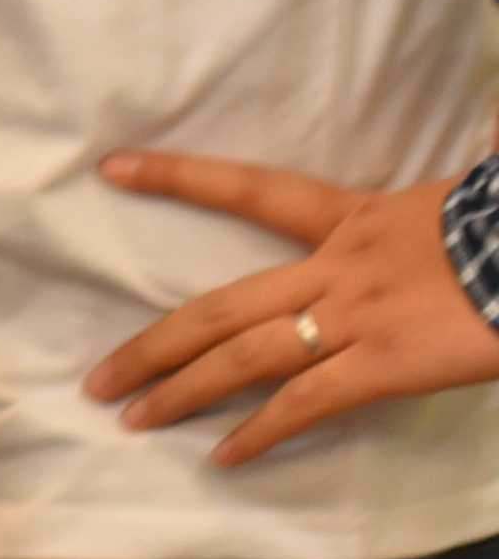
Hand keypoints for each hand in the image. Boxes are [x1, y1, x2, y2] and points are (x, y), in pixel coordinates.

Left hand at [89, 152, 498, 468]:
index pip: (251, 189)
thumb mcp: (478, 186)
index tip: (112, 168)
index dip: (178, 177)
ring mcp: (356, 319)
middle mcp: (338, 267)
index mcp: (357, 216)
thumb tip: (485, 100)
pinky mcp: (386, 366)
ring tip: (134, 419)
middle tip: (98, 379)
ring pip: (246, 357)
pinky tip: (224, 458)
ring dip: (183, 391)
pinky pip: (307, 403)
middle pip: (220, 305)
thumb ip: (464, 159)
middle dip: (153, 346)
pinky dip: (262, 432)